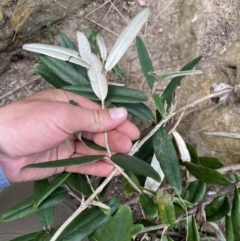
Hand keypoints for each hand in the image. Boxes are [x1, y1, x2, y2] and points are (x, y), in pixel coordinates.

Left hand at [0, 89, 139, 181]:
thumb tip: (121, 113)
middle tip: (130, 148)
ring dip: (107, 155)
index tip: (133, 132)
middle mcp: (69, 123)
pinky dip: (95, 167)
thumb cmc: (29, 122)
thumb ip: (94, 118)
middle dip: (114, 140)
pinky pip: (81, 163)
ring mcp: (65, 142)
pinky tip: (109, 170)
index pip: (99, 114)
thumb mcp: (64, 115)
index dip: (117, 123)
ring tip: (124, 161)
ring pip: (92, 148)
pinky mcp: (61, 160)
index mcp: (70, 106)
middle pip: (97, 131)